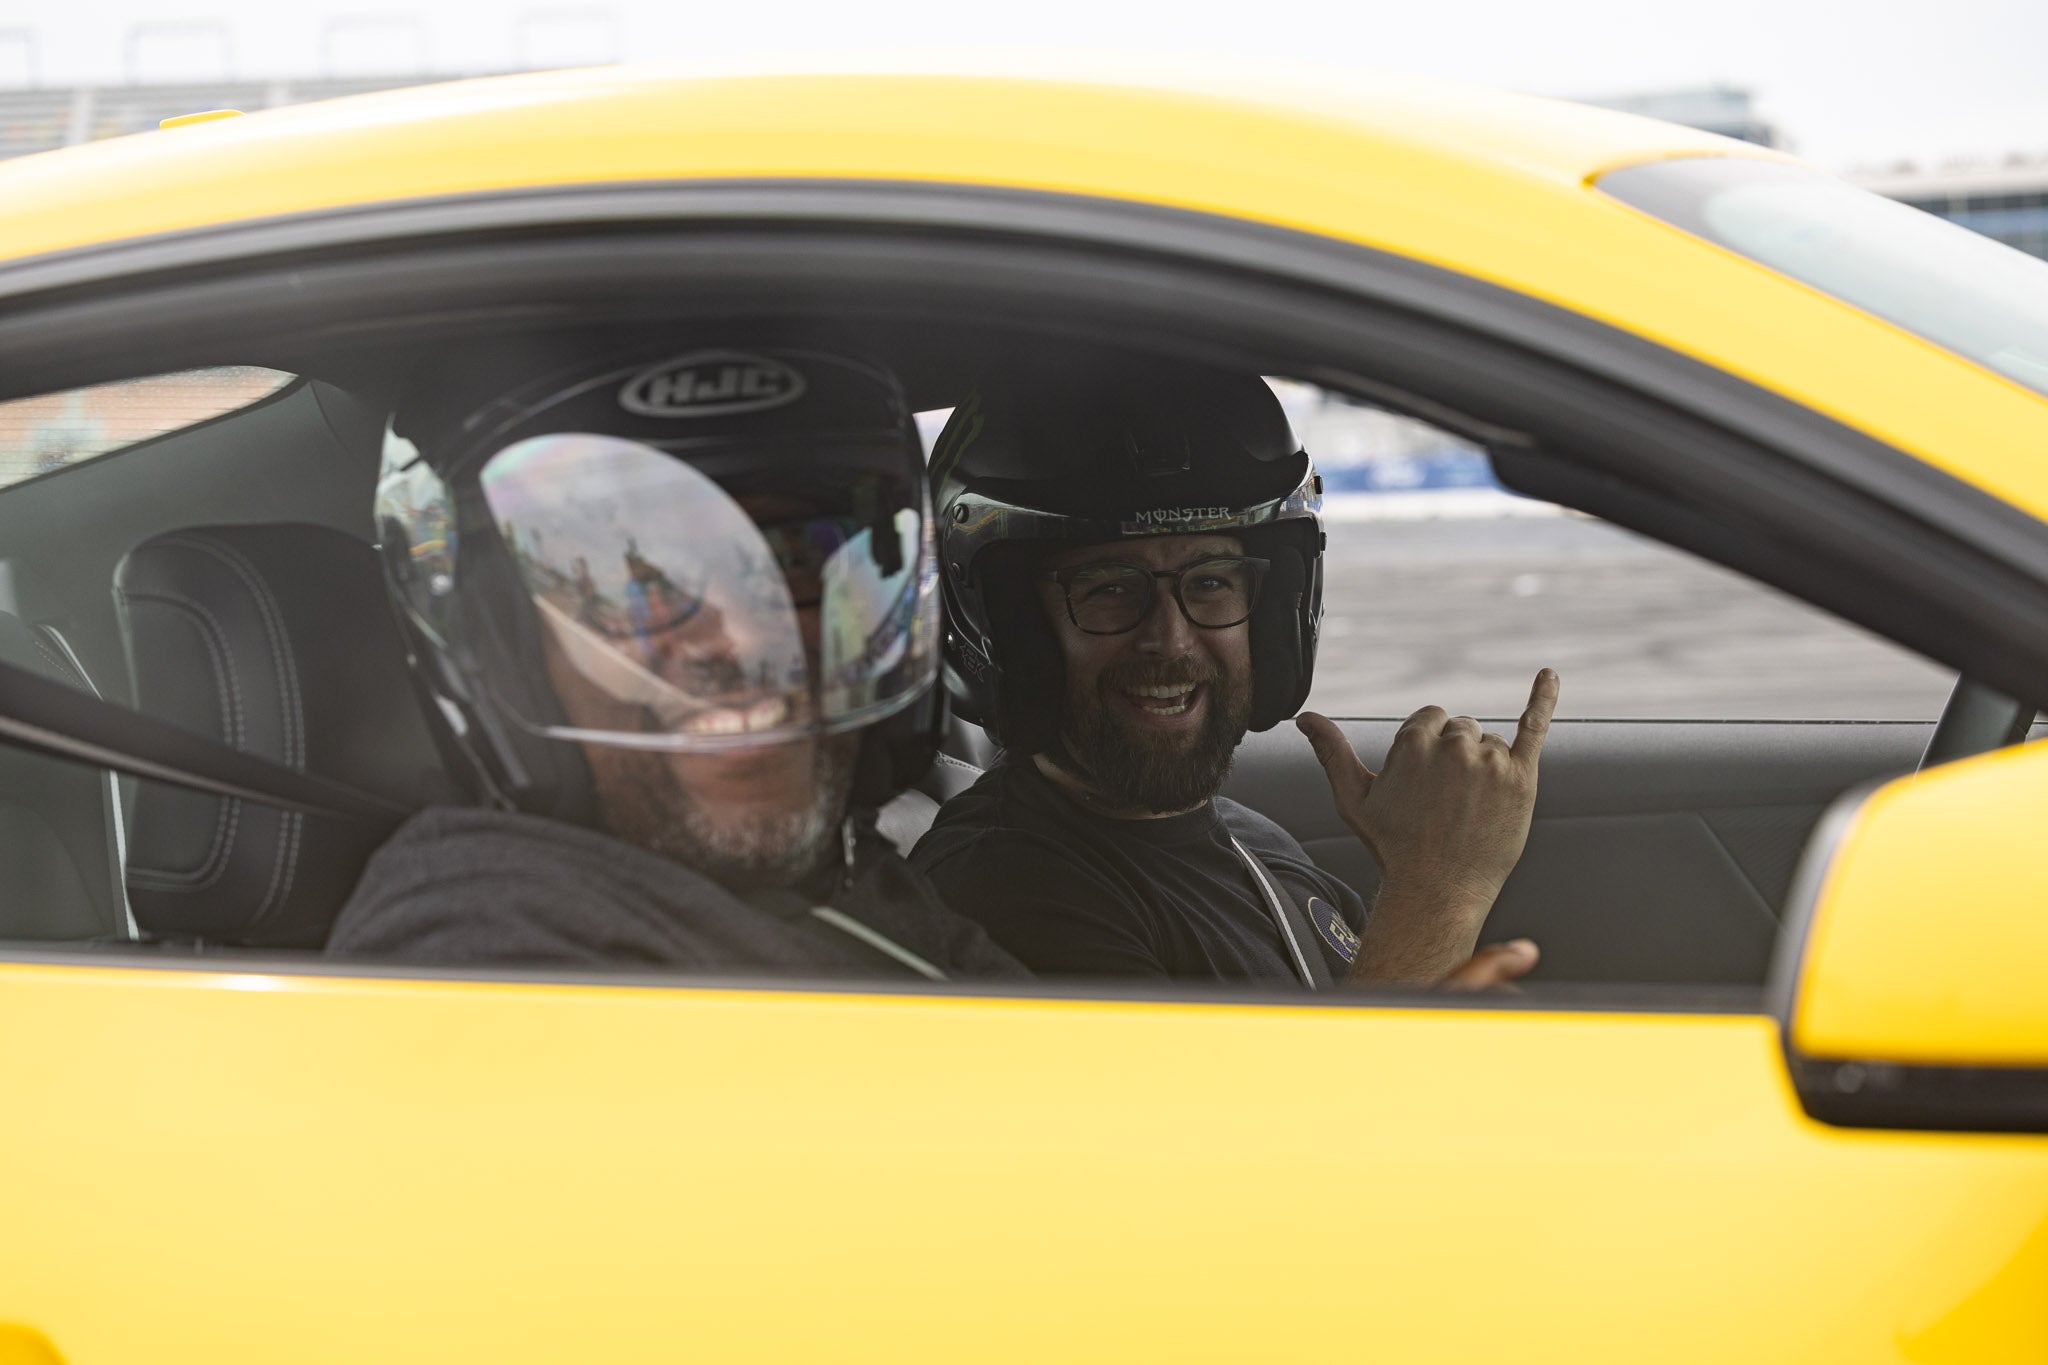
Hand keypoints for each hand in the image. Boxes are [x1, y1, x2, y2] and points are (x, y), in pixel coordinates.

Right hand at [1297, 668, 1557, 983]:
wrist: (1437, 891)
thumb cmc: (1393, 847)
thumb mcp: (1354, 799)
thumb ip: (1332, 751)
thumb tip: (1305, 717)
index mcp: (1412, 743)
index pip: (1432, 718)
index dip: (1429, 749)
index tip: (1426, 784)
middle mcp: (1453, 746)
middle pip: (1463, 727)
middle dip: (1457, 756)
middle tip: (1448, 802)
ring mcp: (1489, 762)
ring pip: (1492, 742)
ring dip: (1486, 765)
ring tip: (1472, 808)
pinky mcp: (1520, 778)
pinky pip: (1534, 727)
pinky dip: (1542, 698)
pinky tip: (1548, 675)